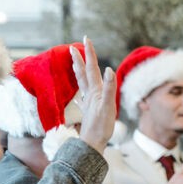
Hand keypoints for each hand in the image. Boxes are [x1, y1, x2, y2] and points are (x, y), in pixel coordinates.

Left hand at [71, 37, 117, 152]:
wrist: (92, 144)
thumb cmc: (101, 127)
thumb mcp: (108, 106)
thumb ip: (109, 88)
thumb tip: (108, 69)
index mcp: (95, 91)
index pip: (92, 68)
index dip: (90, 53)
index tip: (86, 39)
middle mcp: (90, 94)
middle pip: (83, 73)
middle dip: (80, 59)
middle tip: (74, 47)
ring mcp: (88, 102)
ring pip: (82, 82)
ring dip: (78, 71)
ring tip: (74, 63)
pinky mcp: (88, 111)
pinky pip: (83, 95)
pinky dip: (82, 90)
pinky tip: (79, 94)